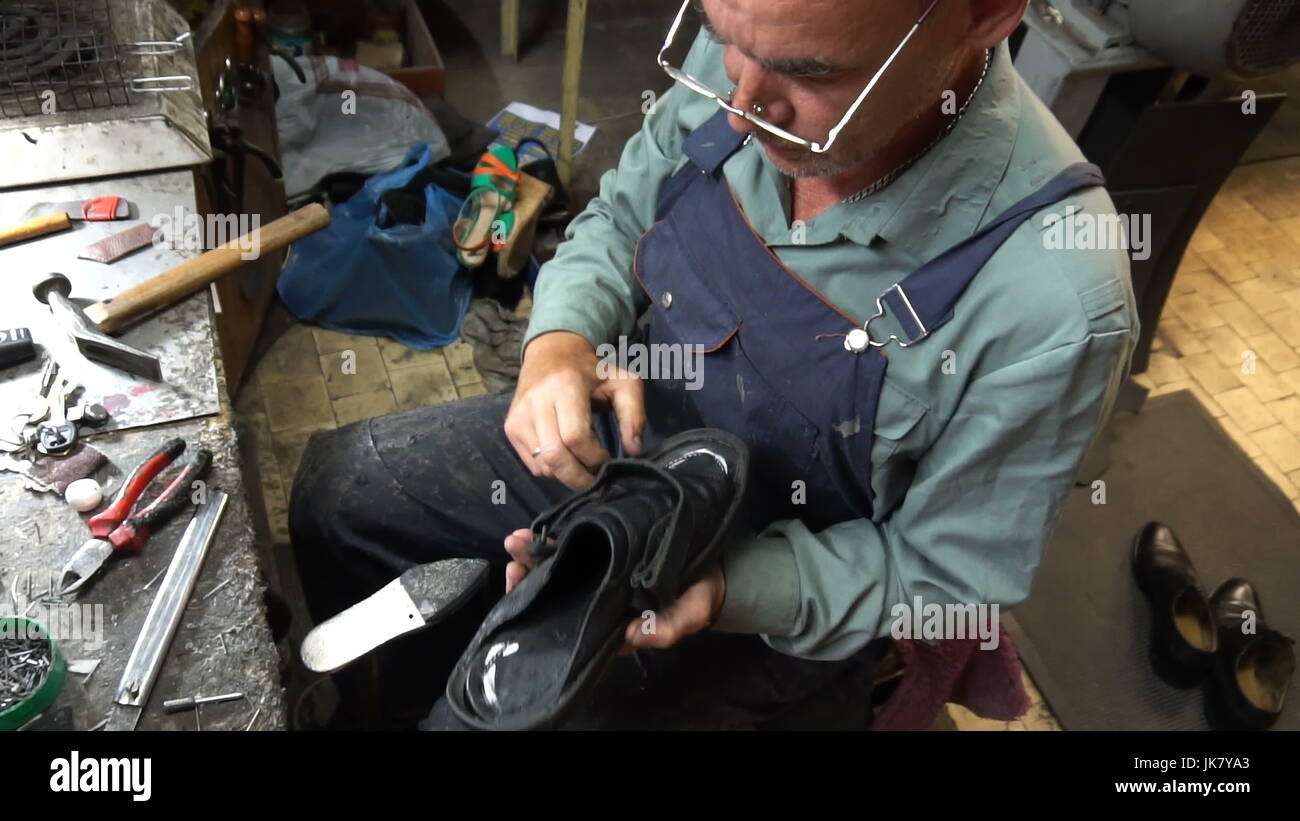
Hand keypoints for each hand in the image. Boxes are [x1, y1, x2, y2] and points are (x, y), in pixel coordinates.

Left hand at [504, 530, 726, 654]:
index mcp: (607, 620)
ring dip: (537, 553)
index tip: (521, 580)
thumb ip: (665, 628)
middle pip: (554, 589)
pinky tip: (545, 526)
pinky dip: (560, 535)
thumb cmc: (697, 599)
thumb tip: (634, 636)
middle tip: (514, 554)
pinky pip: (578, 544)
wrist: (715, 570)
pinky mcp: (608, 550)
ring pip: (560, 566)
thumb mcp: (687, 615)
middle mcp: (597, 598)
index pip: (564, 617)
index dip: (538, 601)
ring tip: (517, 538)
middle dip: (529, 573)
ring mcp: (601, 573)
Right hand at [505, 331, 644, 490]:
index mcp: (565, 386)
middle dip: (579, 477)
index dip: (594, 457)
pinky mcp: (511, 428)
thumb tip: (635, 451)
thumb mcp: (622, 382)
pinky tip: (566, 458)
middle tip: (597, 479)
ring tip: (583, 467)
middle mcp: (536, 402)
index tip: (608, 462)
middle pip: (555, 457)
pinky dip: (552, 470)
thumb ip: (634, 414)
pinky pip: (532, 465)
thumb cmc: (591, 371)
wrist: (550, 353)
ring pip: (542, 465)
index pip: (576, 437)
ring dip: (566, 475)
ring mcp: (519, 417)